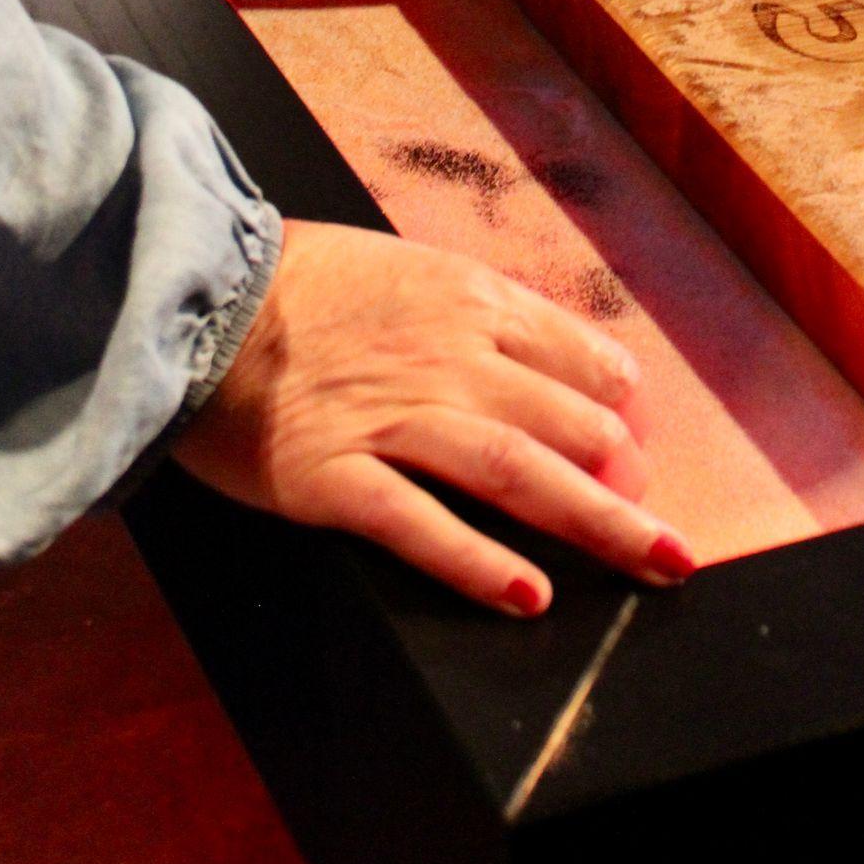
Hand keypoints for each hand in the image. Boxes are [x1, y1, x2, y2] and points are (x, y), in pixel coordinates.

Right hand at [178, 222, 692, 615]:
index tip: (638, 438)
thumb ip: (474, 310)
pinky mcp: (333, 476)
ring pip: (516, 470)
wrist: (197, 293)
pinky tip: (529, 596)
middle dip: (626, 480)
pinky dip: (479, 563)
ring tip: (652, 561)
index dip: (613, 401)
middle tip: (666, 533)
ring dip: (595, 521)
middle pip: (563, 422)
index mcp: (465, 301)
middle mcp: (446, 358)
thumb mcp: (404, 267)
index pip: (570, 352)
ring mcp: (392, 418)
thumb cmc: (298, 283)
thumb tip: (548, 355)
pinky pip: (420, 524)